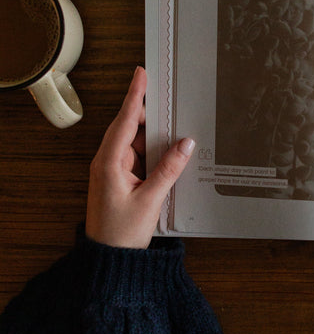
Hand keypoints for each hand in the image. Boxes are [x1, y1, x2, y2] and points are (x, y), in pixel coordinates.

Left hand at [86, 66, 194, 248]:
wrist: (109, 260)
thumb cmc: (121, 233)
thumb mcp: (150, 199)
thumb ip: (169, 169)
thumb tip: (185, 143)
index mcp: (108, 162)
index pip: (123, 121)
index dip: (134, 96)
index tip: (141, 74)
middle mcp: (108, 162)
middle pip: (130, 127)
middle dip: (150, 114)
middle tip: (170, 98)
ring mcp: (115, 170)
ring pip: (137, 142)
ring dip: (155, 136)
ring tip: (177, 127)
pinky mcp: (122, 179)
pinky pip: (140, 156)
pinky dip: (155, 152)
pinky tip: (171, 152)